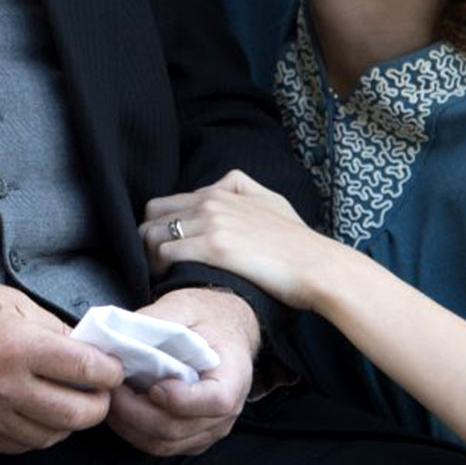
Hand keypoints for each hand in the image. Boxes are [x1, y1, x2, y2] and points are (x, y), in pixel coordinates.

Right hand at [0, 277, 123, 452]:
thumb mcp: (8, 300)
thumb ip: (51, 327)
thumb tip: (86, 349)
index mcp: (19, 345)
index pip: (86, 370)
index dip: (109, 372)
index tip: (113, 369)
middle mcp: (6, 386)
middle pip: (77, 414)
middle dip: (98, 405)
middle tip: (99, 394)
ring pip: (50, 436)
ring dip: (68, 423)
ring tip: (68, 403)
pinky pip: (20, 445)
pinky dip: (37, 433)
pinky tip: (36, 413)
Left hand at [104, 288, 256, 456]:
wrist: (223, 328)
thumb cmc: (206, 318)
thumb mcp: (184, 306)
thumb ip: (157, 320)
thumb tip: (118, 334)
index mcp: (233, 375)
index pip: (215, 401)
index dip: (181, 399)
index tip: (153, 386)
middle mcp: (226, 412)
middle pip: (179, 428)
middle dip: (136, 412)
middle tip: (111, 388)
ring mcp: (209, 429)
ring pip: (165, 444)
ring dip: (130, 424)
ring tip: (111, 398)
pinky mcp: (192, 437)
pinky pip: (162, 446)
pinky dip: (135, 432)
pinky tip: (121, 409)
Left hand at [142, 169, 337, 309]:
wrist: (316, 266)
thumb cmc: (298, 241)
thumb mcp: (272, 200)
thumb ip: (244, 188)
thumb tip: (226, 183)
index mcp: (221, 192)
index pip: (166, 202)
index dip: (160, 226)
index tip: (165, 247)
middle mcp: (211, 202)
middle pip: (153, 215)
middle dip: (149, 239)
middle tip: (156, 263)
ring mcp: (210, 223)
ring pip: (153, 234)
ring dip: (150, 256)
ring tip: (160, 275)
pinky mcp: (212, 247)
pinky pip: (165, 253)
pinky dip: (160, 268)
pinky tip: (169, 280)